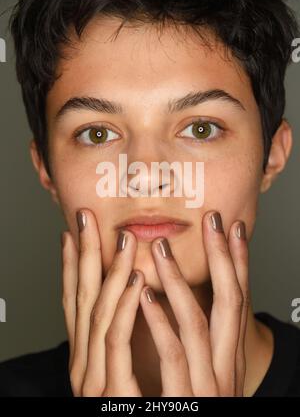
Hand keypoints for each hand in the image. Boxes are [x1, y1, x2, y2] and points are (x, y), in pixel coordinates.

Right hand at [61, 208, 144, 395]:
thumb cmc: (140, 406)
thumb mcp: (124, 367)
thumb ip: (122, 336)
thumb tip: (128, 297)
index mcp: (88, 357)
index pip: (76, 303)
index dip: (72, 266)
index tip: (72, 235)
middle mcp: (84, 365)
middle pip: (81, 300)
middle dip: (83, 257)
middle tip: (83, 219)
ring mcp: (94, 379)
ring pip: (99, 314)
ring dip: (110, 273)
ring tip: (121, 239)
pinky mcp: (113, 392)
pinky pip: (115, 343)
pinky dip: (124, 308)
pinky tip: (134, 281)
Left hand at [138, 210, 248, 396]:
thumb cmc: (191, 408)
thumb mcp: (203, 373)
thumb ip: (198, 341)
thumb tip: (186, 300)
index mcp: (228, 360)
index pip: (239, 302)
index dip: (239, 263)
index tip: (235, 229)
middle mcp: (226, 369)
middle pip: (231, 303)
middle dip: (224, 259)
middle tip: (214, 220)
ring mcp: (208, 386)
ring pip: (198, 324)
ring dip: (180, 281)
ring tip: (159, 247)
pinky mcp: (185, 403)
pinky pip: (174, 357)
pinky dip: (160, 324)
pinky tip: (144, 296)